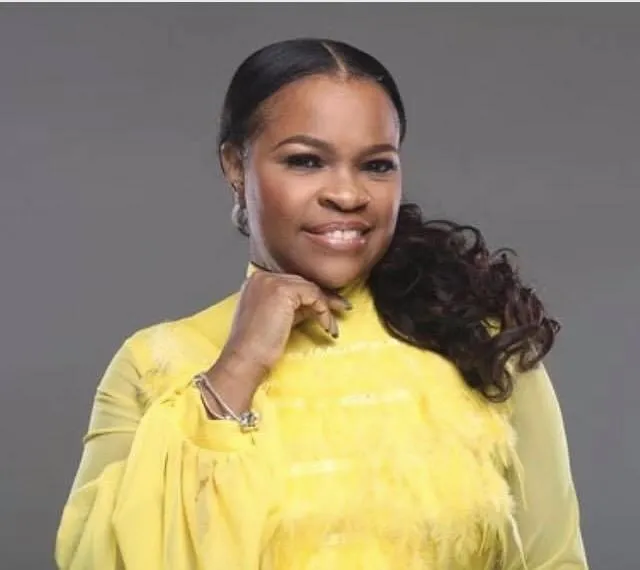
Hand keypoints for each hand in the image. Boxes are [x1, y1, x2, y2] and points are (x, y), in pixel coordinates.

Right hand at [220, 269, 350, 378]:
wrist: (245, 359)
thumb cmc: (256, 347)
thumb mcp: (276, 319)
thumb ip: (292, 308)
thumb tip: (315, 305)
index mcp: (257, 281)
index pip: (293, 283)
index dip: (312, 295)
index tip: (329, 306)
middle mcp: (262, 277)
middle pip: (303, 283)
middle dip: (324, 298)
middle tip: (341, 309)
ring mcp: (271, 282)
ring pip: (310, 289)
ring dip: (326, 308)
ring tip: (333, 326)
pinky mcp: (283, 291)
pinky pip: (314, 297)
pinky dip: (324, 312)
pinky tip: (327, 327)